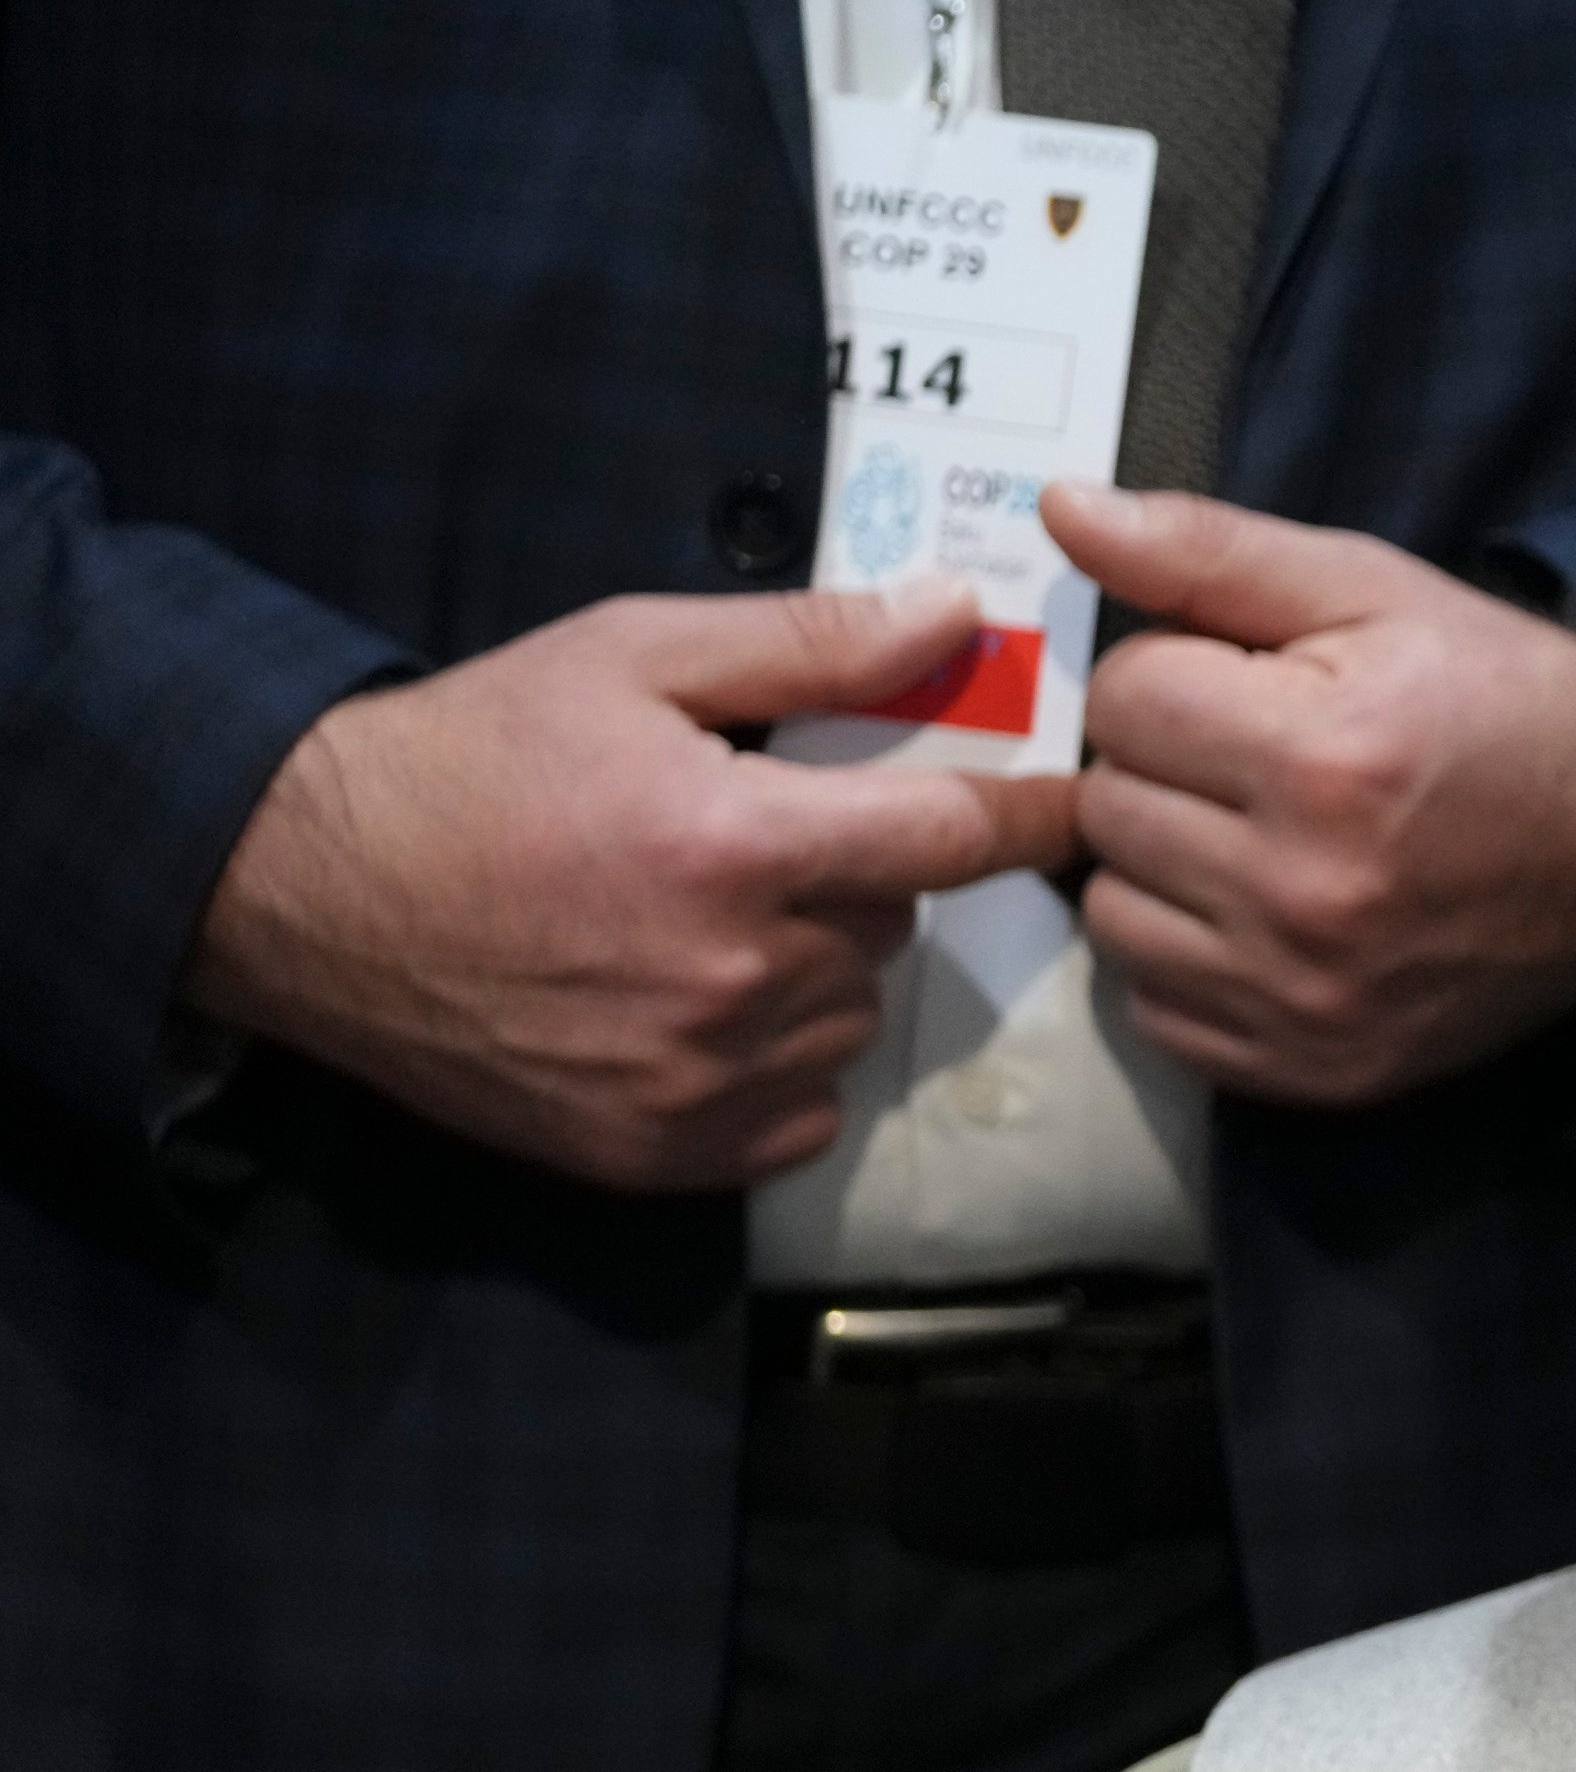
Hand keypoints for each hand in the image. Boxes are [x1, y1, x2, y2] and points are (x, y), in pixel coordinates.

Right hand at [186, 583, 1074, 1190]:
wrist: (310, 891)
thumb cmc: (478, 754)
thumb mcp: (632, 656)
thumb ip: (810, 644)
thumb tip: (959, 616)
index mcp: (732, 846)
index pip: (951, 839)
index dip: (1023, 813)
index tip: (1070, 798)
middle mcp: (729, 979)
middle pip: (892, 926)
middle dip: (857, 878)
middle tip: (762, 840)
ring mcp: (696, 1081)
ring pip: (850, 1018)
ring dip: (818, 971)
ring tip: (711, 920)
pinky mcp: (661, 1154)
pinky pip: (801, 1112)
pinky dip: (778, 1064)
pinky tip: (695, 1005)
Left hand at [1040, 484, 1575, 1107]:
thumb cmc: (1503, 699)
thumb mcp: (1374, 590)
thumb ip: (1208, 550)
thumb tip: (1062, 509)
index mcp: (1320, 756)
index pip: (1124, 697)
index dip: (1177, 673)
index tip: (1251, 686)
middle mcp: (1304, 891)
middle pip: (1108, 807)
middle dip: (1166, 767)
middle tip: (1257, 761)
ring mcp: (1307, 995)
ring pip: (1113, 915)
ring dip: (1161, 869)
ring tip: (1255, 839)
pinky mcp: (1315, 1069)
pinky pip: (1158, 1014)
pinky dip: (1189, 963)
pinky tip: (1265, 921)